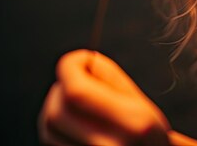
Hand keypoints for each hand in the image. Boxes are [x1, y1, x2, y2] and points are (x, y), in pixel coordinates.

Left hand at [39, 49, 170, 145]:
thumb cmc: (148, 136)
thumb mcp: (142, 103)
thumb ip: (112, 78)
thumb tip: (84, 60)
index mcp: (131, 124)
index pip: (77, 92)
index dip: (72, 66)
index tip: (82, 59)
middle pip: (57, 109)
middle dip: (62, 87)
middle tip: (80, 81)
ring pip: (48, 125)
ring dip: (57, 104)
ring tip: (79, 103)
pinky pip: (49, 138)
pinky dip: (56, 123)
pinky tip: (75, 122)